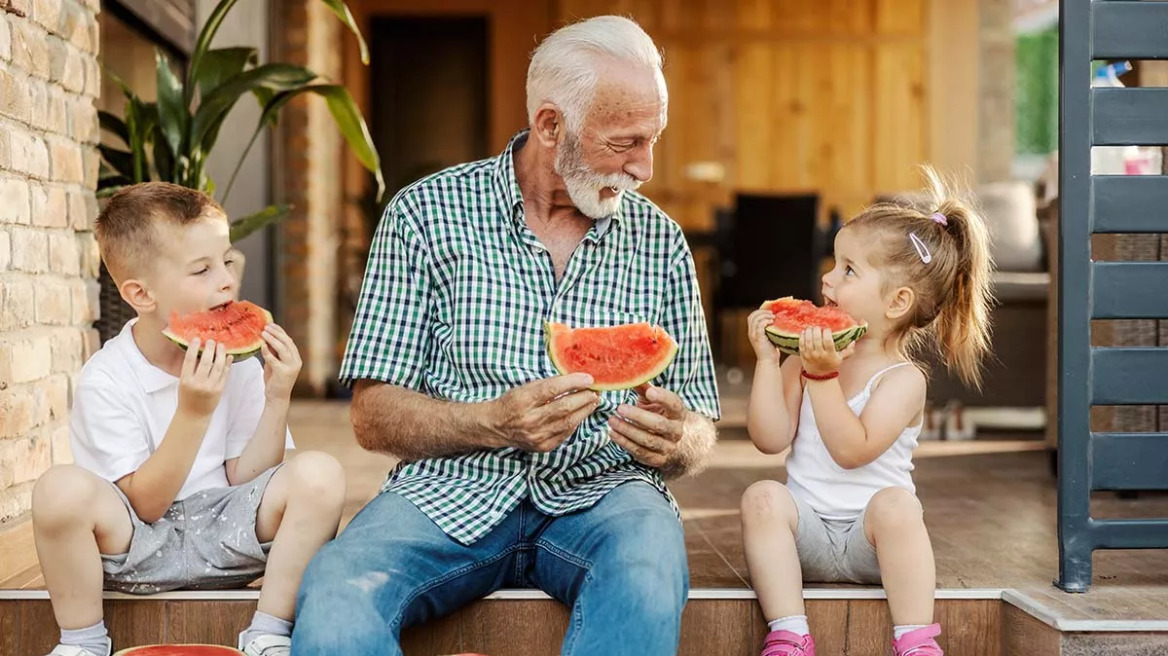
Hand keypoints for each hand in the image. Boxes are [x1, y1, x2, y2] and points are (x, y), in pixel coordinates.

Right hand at [177, 339, 231, 416]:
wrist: (194, 415)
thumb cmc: (187, 397)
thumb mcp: (183, 382)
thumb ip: (190, 369)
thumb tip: (198, 351)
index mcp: (185, 380)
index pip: (189, 360)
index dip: (193, 348)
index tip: (197, 339)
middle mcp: (198, 383)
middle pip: (205, 361)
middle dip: (209, 349)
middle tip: (211, 340)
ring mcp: (210, 387)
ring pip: (217, 366)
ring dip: (220, 354)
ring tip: (221, 346)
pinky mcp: (219, 390)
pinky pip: (225, 374)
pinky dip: (227, 364)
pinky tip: (228, 356)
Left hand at [261, 323, 301, 401]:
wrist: (277, 397)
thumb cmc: (275, 380)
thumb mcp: (274, 363)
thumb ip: (273, 353)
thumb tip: (265, 339)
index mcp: (296, 358)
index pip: (289, 341)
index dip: (280, 331)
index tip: (270, 325)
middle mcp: (296, 361)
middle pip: (287, 342)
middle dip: (276, 333)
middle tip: (266, 327)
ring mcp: (291, 367)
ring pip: (282, 348)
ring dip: (272, 339)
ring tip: (263, 333)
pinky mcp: (283, 372)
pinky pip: (274, 359)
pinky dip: (267, 351)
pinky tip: (261, 346)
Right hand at [485, 374, 599, 452]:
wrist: (496, 426)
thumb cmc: (513, 403)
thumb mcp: (526, 388)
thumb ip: (549, 384)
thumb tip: (576, 379)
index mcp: (524, 400)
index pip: (553, 389)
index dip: (573, 383)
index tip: (589, 378)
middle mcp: (530, 420)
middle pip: (564, 408)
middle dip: (584, 398)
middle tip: (595, 391)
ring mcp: (537, 435)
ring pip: (569, 422)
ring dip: (585, 410)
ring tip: (593, 401)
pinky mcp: (543, 446)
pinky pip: (565, 433)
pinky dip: (576, 422)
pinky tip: (581, 414)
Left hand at [608, 384, 686, 468]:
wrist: (673, 442)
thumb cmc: (660, 414)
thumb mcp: (655, 401)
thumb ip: (644, 388)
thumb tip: (628, 373)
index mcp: (678, 413)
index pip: (674, 404)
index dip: (663, 398)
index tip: (649, 391)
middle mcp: (676, 431)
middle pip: (659, 425)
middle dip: (638, 416)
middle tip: (620, 407)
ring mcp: (668, 447)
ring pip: (648, 440)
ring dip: (628, 430)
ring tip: (611, 420)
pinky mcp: (657, 459)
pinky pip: (640, 452)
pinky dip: (624, 443)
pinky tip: (612, 433)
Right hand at [748, 308, 780, 363]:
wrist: (768, 362)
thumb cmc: (770, 351)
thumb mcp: (768, 338)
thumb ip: (769, 330)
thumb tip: (776, 321)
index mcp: (752, 332)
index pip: (751, 317)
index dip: (759, 312)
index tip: (769, 313)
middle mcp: (751, 333)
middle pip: (752, 316)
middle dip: (762, 312)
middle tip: (772, 314)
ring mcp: (754, 335)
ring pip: (756, 319)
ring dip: (765, 315)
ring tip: (773, 317)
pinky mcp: (759, 338)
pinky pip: (760, 325)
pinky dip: (766, 321)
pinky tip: (772, 322)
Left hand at [799, 327, 854, 376]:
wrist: (820, 376)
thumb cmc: (831, 365)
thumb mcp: (841, 359)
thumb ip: (849, 350)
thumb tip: (853, 341)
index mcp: (830, 354)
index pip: (827, 341)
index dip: (826, 332)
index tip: (827, 329)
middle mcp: (819, 354)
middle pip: (817, 339)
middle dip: (816, 330)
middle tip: (817, 327)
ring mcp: (810, 355)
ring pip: (808, 340)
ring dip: (808, 332)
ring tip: (810, 328)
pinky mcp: (803, 355)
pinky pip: (801, 344)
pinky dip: (802, 337)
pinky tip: (804, 332)